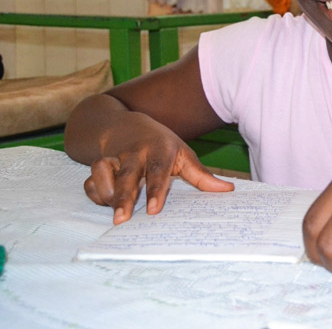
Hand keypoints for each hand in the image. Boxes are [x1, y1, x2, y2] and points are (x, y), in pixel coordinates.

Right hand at [83, 113, 233, 224]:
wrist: (124, 123)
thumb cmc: (159, 144)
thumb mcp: (183, 154)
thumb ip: (201, 175)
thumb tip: (228, 190)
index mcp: (160, 149)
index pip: (159, 169)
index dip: (156, 190)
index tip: (154, 210)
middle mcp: (135, 152)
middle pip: (127, 174)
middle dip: (123, 196)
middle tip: (121, 220)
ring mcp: (114, 156)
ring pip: (102, 173)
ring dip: (106, 194)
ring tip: (115, 213)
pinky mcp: (97, 162)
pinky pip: (91, 180)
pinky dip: (95, 192)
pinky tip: (104, 202)